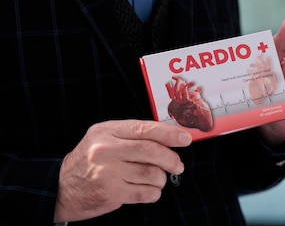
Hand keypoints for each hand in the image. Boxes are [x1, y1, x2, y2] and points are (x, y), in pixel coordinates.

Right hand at [54, 120, 191, 221]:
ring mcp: (108, 173)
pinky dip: (153, 192)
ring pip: (152, 173)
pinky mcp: (111, 193)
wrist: (60, 188)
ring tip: (156, 178)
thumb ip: (132, 134)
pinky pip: (146, 192)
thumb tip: (169, 136)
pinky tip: (148, 190)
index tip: (185, 138)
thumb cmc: (89, 161)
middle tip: (178, 165)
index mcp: (107, 131)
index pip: (145, 129)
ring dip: (161, 178)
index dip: (169, 133)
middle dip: (172, 159)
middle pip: (152, 151)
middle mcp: (107, 150)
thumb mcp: (104, 138)